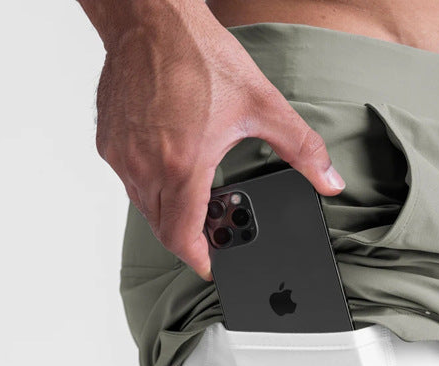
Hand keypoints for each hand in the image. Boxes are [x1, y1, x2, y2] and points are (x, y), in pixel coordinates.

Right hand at [93, 1, 345, 279]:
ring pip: (145, 207)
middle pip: (163, 228)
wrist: (151, 18)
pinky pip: (129, 181)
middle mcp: (146, 166)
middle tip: (213, 231)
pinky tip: (174, 166)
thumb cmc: (200, 56)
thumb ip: (303, 150)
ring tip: (197, 195)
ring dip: (170, 212)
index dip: (198, 260)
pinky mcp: (108, 141)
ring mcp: (123, 155)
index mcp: (184, 166)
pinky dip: (151, 187)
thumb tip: (330, 181)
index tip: (212, 266)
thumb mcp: (265, 106)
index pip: (182, 237)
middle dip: (188, 238)